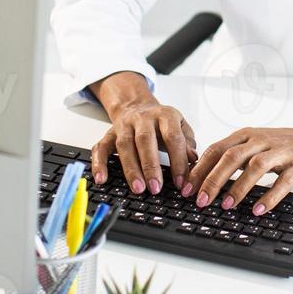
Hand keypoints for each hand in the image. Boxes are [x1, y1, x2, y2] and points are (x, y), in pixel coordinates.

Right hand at [87, 72, 198, 195]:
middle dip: (151, 166)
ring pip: (124, 145)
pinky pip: (101, 147)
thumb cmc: (161, 122)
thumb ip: (188, 142)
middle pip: (145, 140)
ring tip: (138, 188)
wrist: (136, 105)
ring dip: (130, 168)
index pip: (173, 138)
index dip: (177, 160)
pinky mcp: (108, 133)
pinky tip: (101, 179)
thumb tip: (193, 160)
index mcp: (165, 115)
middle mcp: (143, 118)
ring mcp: (124, 125)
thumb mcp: (180, 126)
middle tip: (156, 188)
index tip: (181, 182)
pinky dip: (99, 163)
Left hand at [180, 120, 292, 215]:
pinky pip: (282, 181)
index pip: (216, 150)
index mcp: (245, 136)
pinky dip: (269, 196)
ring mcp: (280, 152)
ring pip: (255, 167)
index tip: (187, 188)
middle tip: (201, 200)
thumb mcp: (254, 146)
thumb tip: (202, 177)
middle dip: (213, 180)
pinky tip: (259, 209)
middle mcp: (260, 141)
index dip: (199, 169)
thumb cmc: (282, 146)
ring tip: (227, 206)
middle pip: (231, 157)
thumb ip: (232, 157)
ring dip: (238, 187)